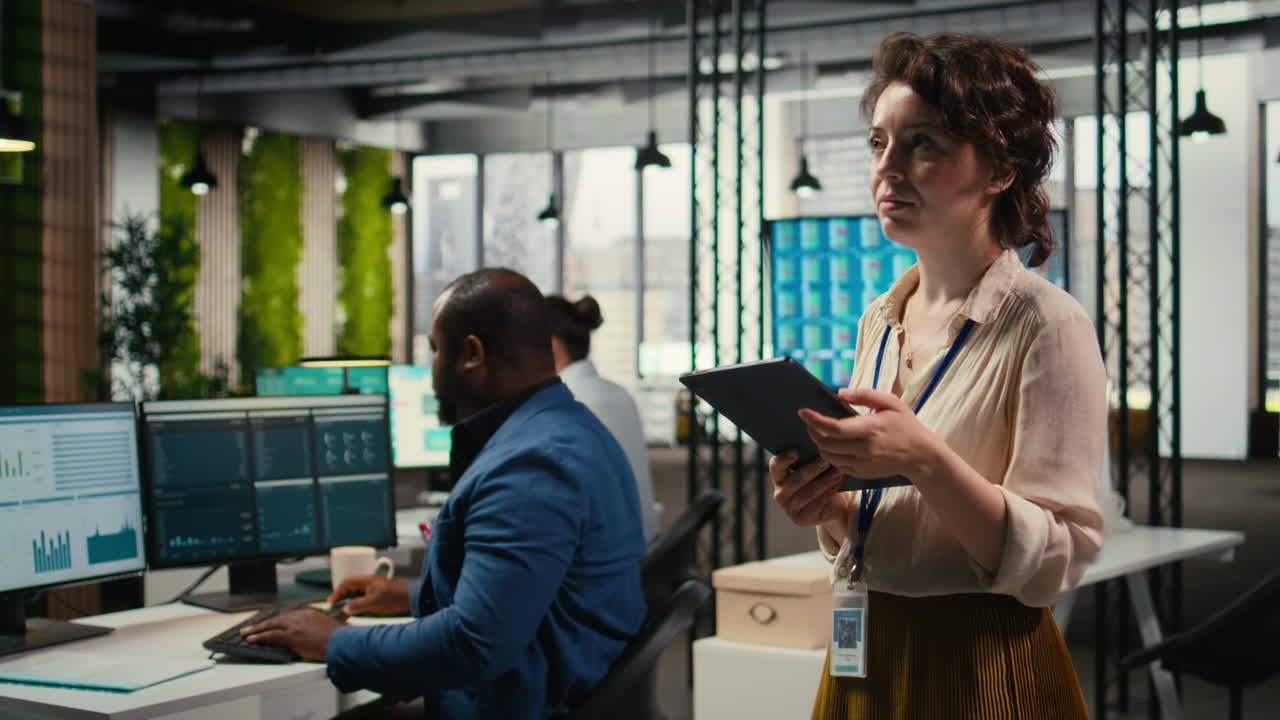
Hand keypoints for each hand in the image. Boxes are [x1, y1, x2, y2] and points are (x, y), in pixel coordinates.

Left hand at [241, 609, 343, 661]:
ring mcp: (295, 626)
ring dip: (257, 630)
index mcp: (309, 614)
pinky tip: (251, 639)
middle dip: (263, 624)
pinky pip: (271, 635)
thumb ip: (318, 629)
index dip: (276, 622)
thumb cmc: (339, 638)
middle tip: (251, 628)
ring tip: (246, 633)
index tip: (270, 624)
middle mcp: (300, 617)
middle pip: (276, 619)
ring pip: (271, 626)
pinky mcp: (291, 636)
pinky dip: (259, 637)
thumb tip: (315, 636)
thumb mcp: (329, 628)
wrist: (341, 642)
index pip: (288, 616)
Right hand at [328, 575, 410, 616]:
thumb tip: (345, 609)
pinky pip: (364, 598)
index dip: (337, 593)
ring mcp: (375, 588)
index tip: (330, 603)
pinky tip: (357, 611)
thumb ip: (357, 606)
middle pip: (350, 587)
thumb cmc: (396, 599)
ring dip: (349, 600)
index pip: (346, 583)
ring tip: (344, 610)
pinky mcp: (379, 595)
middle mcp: (370, 582)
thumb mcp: (373, 603)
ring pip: (357, 593)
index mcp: (367, 580)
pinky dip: (358, 603)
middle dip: (341, 596)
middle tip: (335, 606)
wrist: (413, 601)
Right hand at [769, 449, 848, 529]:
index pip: (775, 466)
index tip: (797, 451)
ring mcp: (789, 508)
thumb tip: (820, 444)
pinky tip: (837, 485)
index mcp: (778, 477)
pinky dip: (828, 493)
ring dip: (824, 481)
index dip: (784, 459)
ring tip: (837, 472)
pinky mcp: (800, 519)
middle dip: (812, 469)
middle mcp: (780, 493)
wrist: (831, 506)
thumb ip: (810, 459)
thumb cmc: (820, 481)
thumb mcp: (813, 469)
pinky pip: (816, 504)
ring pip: (808, 493)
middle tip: (826, 460)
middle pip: (795, 480)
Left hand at [798, 387, 939, 479]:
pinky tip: (830, 443)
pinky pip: (836, 465)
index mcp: (871, 429)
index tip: (802, 411)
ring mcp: (862, 464)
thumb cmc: (905, 425)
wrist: (921, 455)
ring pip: (828, 456)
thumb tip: (839, 393)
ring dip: (819, 443)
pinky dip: (829, 454)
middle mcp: (865, 449)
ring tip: (818, 430)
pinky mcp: (861, 473)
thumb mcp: (891, 403)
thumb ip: (865, 395)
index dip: (815, 420)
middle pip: (826, 443)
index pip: (834, 428)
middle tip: (808, 420)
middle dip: (812, 430)